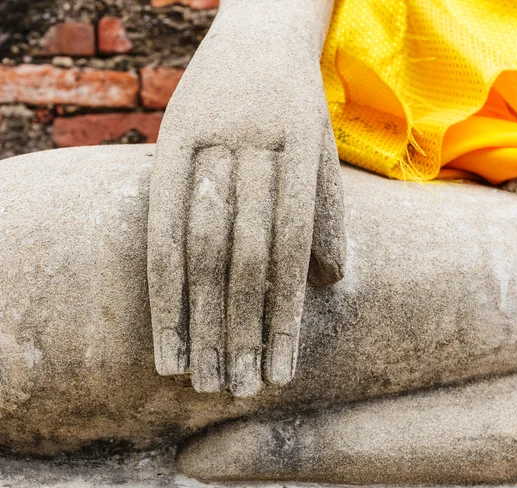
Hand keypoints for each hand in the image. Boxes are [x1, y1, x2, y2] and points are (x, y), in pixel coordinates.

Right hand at [147, 1, 344, 396]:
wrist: (258, 34)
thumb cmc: (296, 105)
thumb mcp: (322, 151)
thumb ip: (326, 215)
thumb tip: (326, 284)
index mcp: (301, 151)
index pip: (291, 252)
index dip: (285, 318)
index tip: (282, 373)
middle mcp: (253, 146)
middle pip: (245, 257)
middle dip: (243, 330)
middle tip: (240, 391)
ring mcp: (207, 141)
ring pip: (201, 246)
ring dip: (201, 320)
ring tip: (204, 381)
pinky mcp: (167, 140)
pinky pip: (158, 224)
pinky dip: (161, 287)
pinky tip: (166, 339)